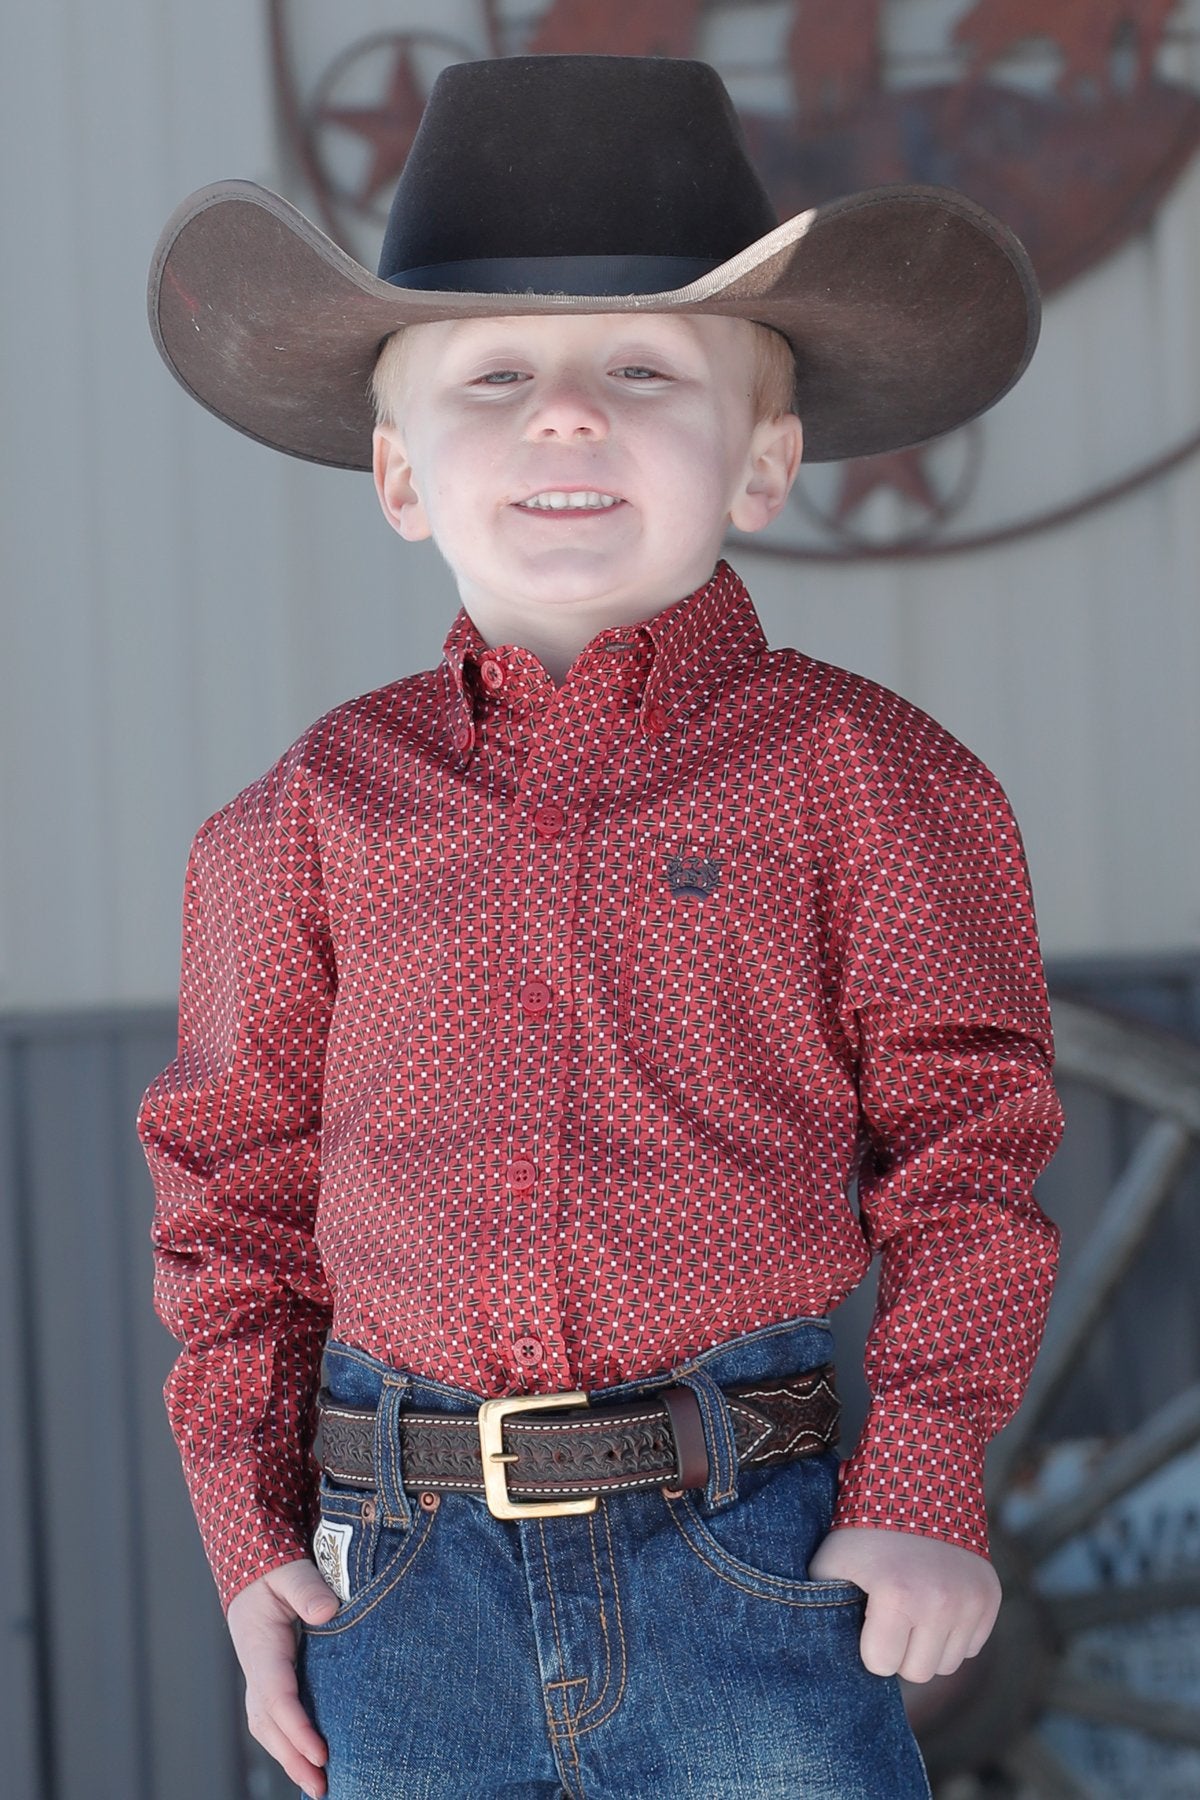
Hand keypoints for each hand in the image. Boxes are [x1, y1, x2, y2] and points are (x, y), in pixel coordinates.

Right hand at [226, 1557, 340, 1797]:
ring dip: (290, 1759)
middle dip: (293, 1759)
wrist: (254, 1574)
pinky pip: (274, 1721)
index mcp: (261, 1648)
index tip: (321, 1753)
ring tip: (318, 1786)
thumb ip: (306, 1588)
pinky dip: (288, 1745)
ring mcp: (260, 1680)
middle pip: (269, 1725)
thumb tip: (328, 1612)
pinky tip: (310, 1761)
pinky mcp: (269, 1683)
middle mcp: (256, 1671)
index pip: (277, 1696)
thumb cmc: (274, 1571)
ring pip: (269, 1729)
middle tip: (322, 1787)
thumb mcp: (289, 1571)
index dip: (297, 1728)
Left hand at [807, 1526, 1000, 1683]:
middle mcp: (941, 1603)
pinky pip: (971, 1646)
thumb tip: (820, 1648)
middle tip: (890, 1617)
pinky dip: (953, 1633)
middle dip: (900, 1651)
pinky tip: (937, 1603)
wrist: (917, 1481)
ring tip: (913, 1610)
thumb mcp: (830, 1561)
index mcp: (898, 1595)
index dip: (869, 1644)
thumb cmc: (865, 1527)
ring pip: (947, 1663)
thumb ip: (821, 1605)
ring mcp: (971, 1600)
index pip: (881, 1665)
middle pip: (918, 1672)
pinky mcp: (991, 1596)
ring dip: (928, 1645)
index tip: (868, 1617)